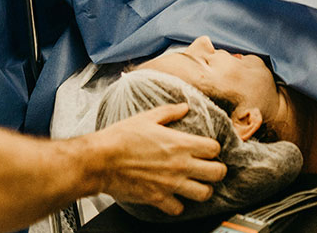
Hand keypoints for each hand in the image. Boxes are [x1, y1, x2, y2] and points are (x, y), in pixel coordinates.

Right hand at [94, 103, 225, 215]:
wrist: (99, 160)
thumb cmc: (121, 138)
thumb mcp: (148, 117)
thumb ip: (170, 112)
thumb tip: (184, 106)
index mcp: (181, 143)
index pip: (215, 149)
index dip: (214, 149)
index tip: (207, 149)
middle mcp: (180, 165)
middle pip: (217, 173)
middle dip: (217, 170)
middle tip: (210, 168)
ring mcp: (170, 184)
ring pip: (204, 194)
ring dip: (203, 189)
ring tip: (197, 184)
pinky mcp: (157, 199)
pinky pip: (178, 209)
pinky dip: (179, 205)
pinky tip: (174, 197)